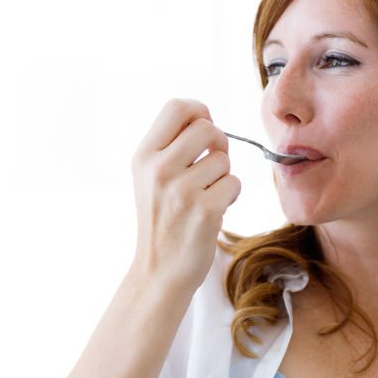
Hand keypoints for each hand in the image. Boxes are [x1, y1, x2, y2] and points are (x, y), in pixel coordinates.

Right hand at [129, 98, 240, 291]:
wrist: (160, 270)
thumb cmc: (163, 220)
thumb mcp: (151, 178)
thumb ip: (171, 147)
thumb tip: (206, 119)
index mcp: (144, 156)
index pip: (177, 107)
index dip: (200, 111)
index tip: (206, 128)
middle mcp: (159, 170)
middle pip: (208, 127)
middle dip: (219, 143)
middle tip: (213, 164)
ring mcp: (181, 190)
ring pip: (224, 159)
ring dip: (224, 175)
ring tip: (208, 194)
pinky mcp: (205, 210)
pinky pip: (234, 183)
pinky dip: (231, 195)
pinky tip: (216, 210)